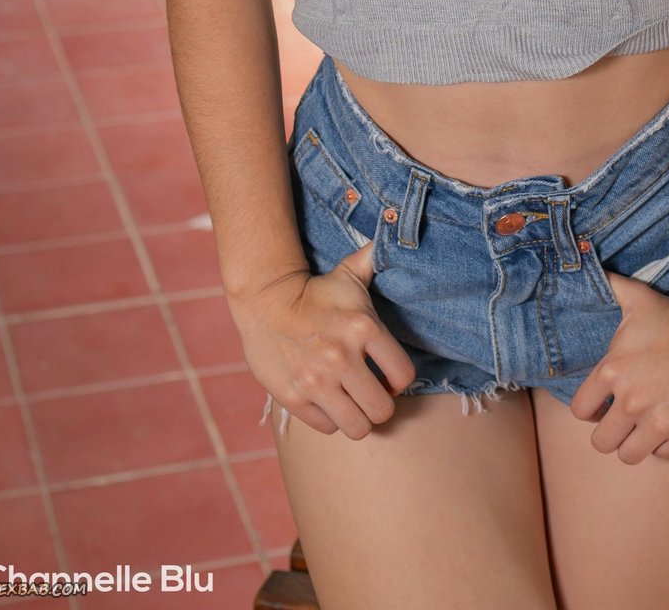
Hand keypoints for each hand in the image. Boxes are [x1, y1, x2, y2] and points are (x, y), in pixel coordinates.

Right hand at [228, 242, 415, 439]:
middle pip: (383, 410)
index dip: (400, 381)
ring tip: (352, 404)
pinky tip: (327, 402)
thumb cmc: (315, 291)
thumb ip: (376, 262)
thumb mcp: (348, 275)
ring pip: (357, 427)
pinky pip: (327, 427)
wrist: (265, 301)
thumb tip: (391, 241)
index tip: (389, 377)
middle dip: (380, 405)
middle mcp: (342, 357)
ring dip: (358, 418)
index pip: (403, 376)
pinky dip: (330, 420)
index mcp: (364, 328)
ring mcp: (317, 381)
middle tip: (371, 395)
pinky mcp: (294, 398)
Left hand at [569, 269, 668, 464]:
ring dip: (635, 443)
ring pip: (628, 455)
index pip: (580, 410)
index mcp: (612, 372)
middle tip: (625, 419)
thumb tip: (593, 263)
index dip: (591, 408)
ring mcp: (658, 423)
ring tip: (645, 426)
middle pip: (601, 443)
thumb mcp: (639, 300)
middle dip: (611, 431)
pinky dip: (664, 443)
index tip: (603, 402)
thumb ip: (612, 289)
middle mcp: (631, 402)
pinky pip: (662, 454)